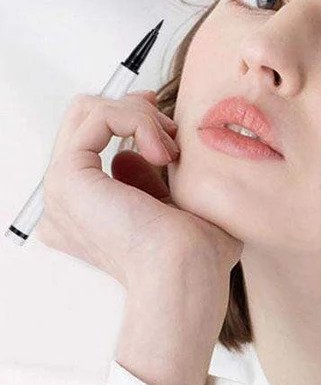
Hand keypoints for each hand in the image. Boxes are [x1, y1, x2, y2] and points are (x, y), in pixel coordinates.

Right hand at [36, 90, 243, 309]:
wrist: (186, 274)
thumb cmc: (196, 255)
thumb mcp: (175, 208)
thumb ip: (150, 182)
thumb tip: (130, 156)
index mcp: (85, 211)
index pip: (91, 141)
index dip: (129, 117)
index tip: (168, 123)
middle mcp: (66, 201)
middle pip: (83, 119)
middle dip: (133, 109)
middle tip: (171, 130)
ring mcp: (62, 189)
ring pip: (90, 111)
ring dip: (141, 116)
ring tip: (171, 151)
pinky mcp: (68, 177)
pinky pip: (98, 116)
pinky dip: (138, 120)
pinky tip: (163, 153)